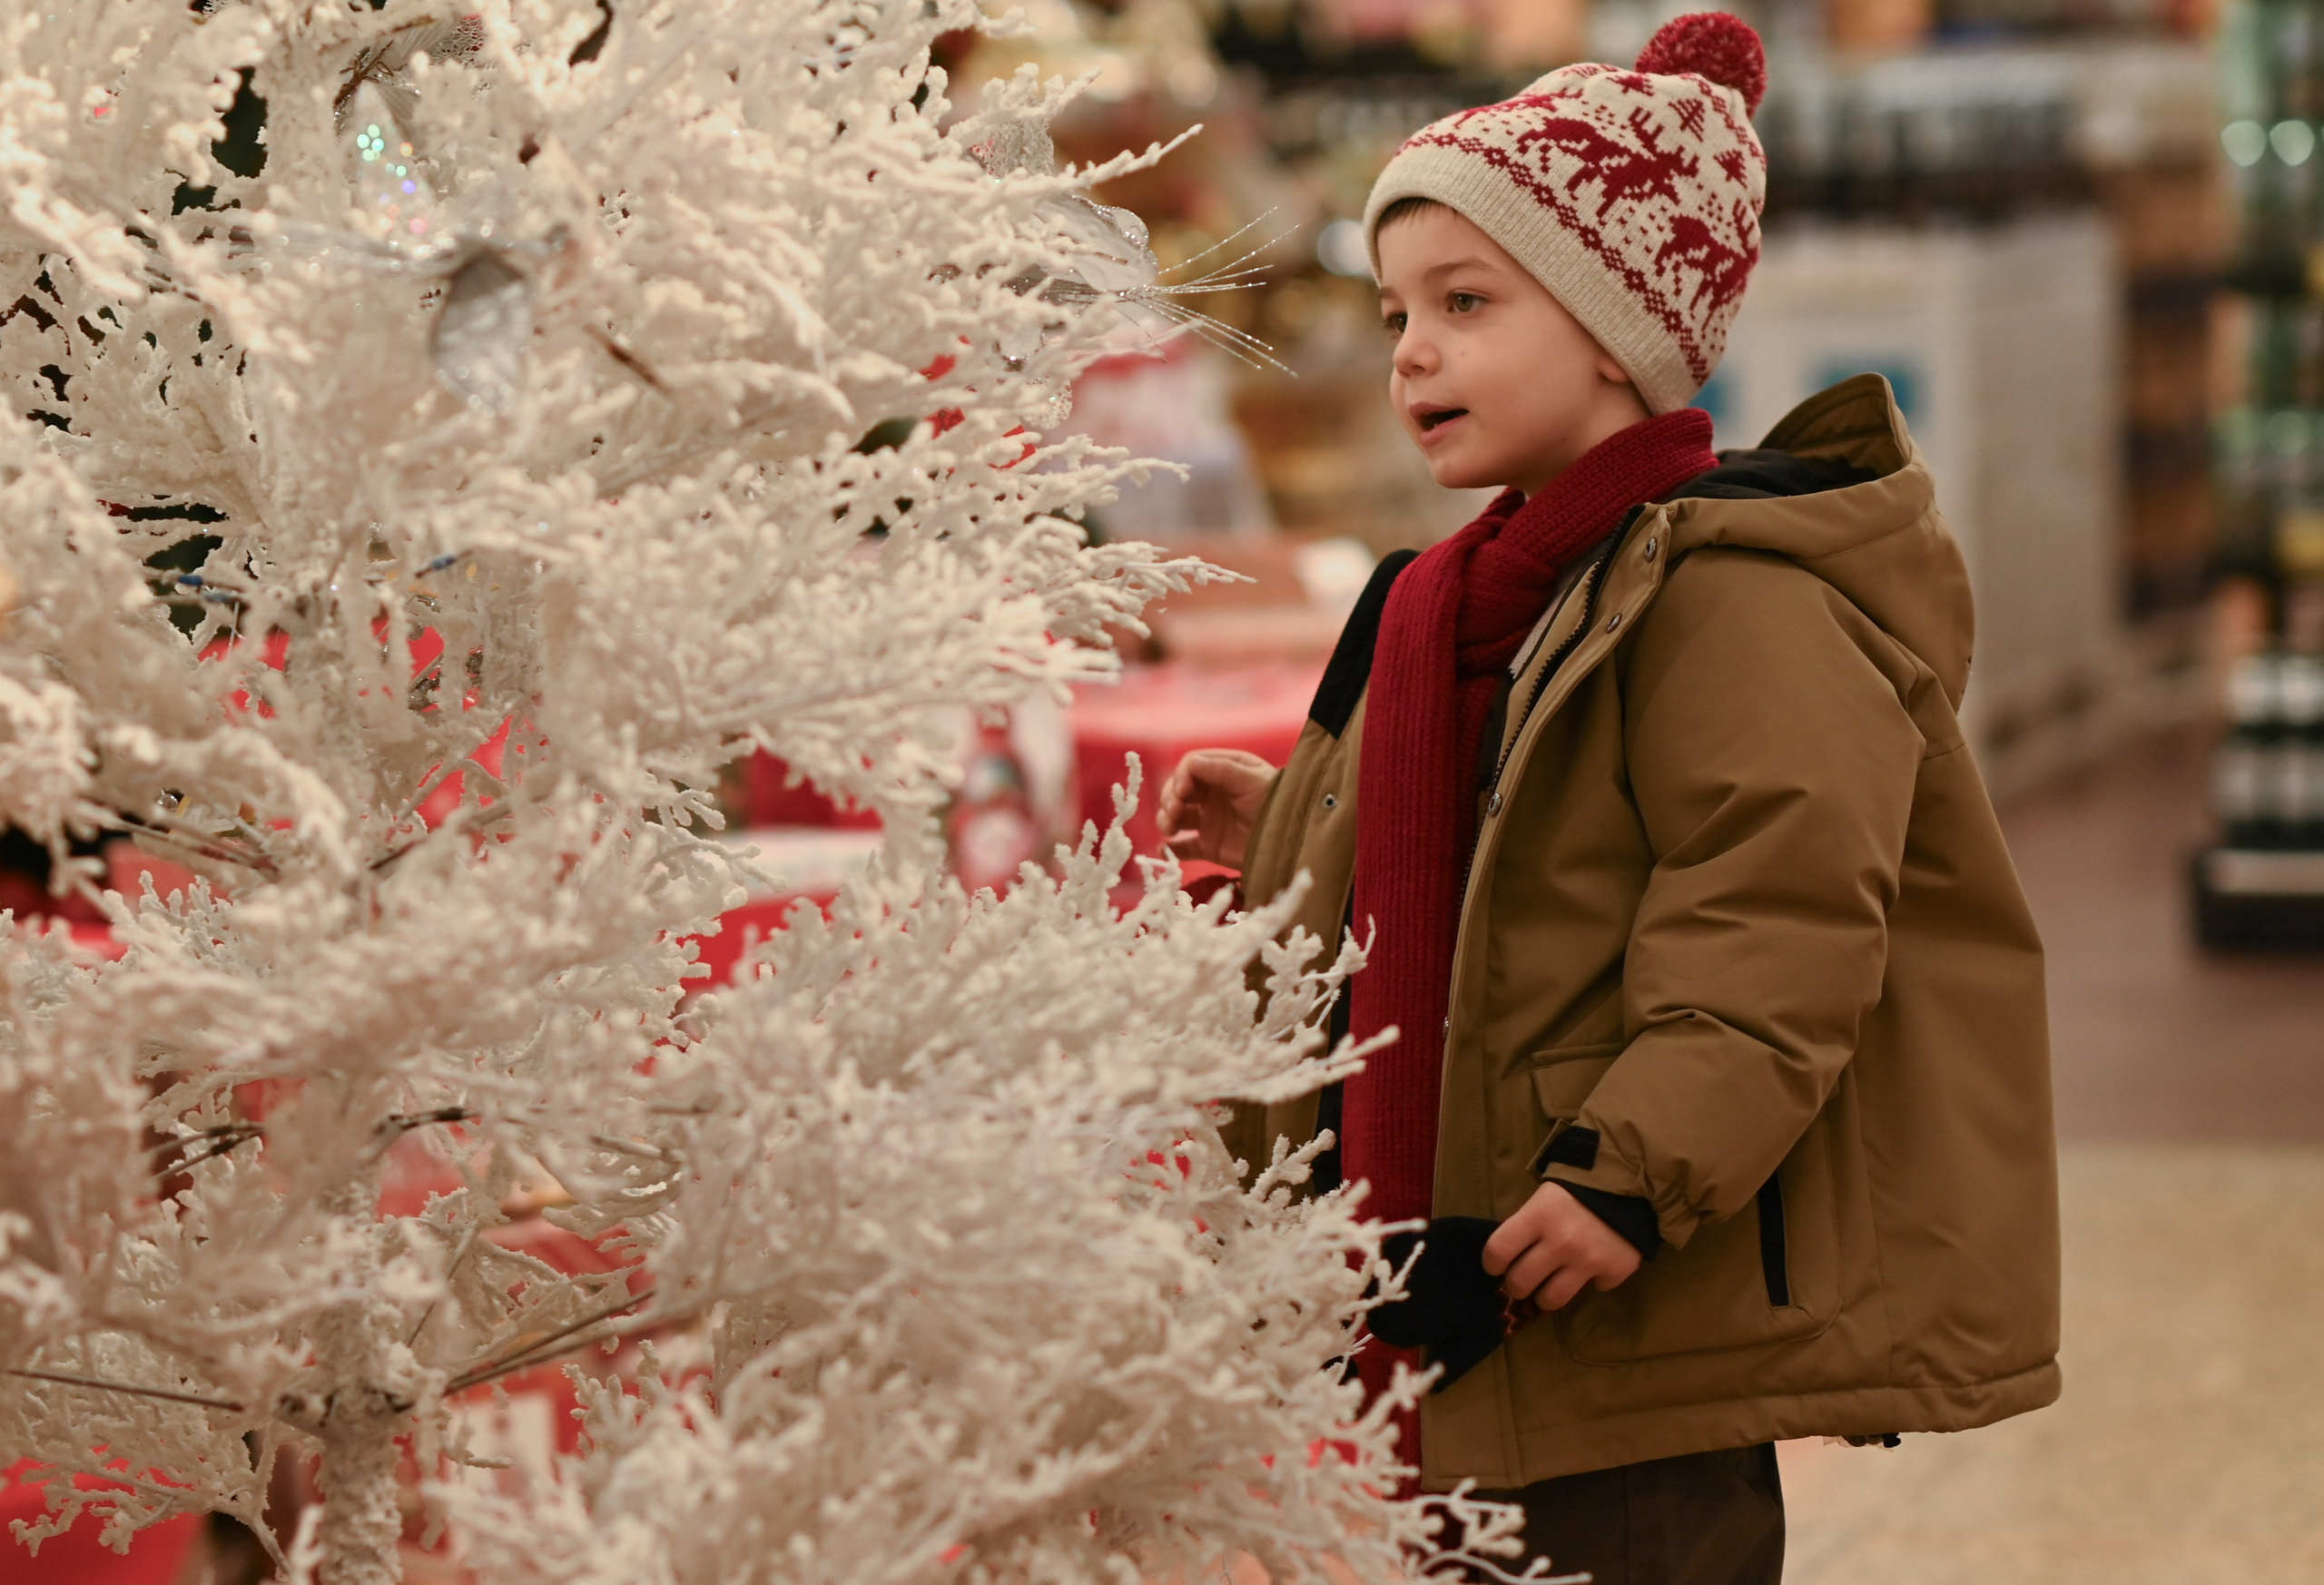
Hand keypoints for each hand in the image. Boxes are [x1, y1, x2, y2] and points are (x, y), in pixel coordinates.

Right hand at [1156, 749, 1275, 868]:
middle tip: (1174, 812)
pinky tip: (1164, 850)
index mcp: (1223, 771)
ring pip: (1175, 817)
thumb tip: (1191, 763)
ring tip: (1169, 830)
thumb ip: (1223, 770)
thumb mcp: (1253, 781)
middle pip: (1177, 791)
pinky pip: (1183, 848)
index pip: (1191, 766)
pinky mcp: (1209, 846)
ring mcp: (1209, 820)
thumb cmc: (1277, 802)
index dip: (1181, 776)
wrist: (1292, 841)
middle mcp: (1212, 794)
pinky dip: (1170, 849)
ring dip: (1165, 820)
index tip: (1183, 791)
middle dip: (1169, 799)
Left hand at [1482, 1181, 1643, 1311]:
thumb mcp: (1545, 1197)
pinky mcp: (1614, 1272)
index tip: (1496, 1267)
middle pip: (1520, 1282)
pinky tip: (1594, 1266)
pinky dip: (1593, 1281)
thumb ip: (1528, 1225)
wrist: (1633, 1182)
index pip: (1497, 1251)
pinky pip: (1594, 1289)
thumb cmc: (1580, 1186)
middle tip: (1522, 1281)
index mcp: (1538, 1216)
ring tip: (1548, 1288)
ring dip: (1545, 1295)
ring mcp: (1588, 1261)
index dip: (1491, 1264)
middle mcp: (1560, 1242)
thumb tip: (1511, 1256)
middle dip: (1516, 1285)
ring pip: (1551, 1299)